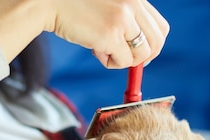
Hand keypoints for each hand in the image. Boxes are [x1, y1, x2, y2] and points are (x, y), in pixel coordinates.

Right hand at [49, 0, 168, 67]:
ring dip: (124, 61)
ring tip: (104, 52)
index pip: (160, 27)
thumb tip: (138, 50)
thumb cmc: (74, 4)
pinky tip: (95, 51)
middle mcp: (133, 5)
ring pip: (141, 55)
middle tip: (126, 61)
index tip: (140, 53)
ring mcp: (123, 20)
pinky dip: (110, 63)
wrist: (49, 1)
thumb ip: (125, 18)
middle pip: (156, 43)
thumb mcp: (108, 4)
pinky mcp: (110, 35)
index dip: (153, 45)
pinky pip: (123, 61)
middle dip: (143, 58)